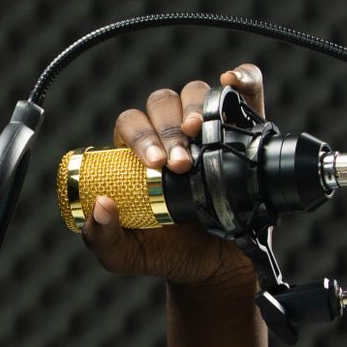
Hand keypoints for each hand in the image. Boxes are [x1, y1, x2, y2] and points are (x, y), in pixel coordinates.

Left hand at [80, 64, 265, 299]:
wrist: (215, 267)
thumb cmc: (166, 252)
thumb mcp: (124, 255)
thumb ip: (101, 238)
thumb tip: (100, 205)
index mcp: (135, 154)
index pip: (130, 123)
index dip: (139, 136)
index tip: (154, 164)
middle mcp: (169, 134)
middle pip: (161, 104)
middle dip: (168, 129)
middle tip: (179, 164)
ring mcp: (207, 129)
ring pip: (195, 93)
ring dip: (195, 108)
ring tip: (200, 135)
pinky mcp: (245, 131)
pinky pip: (244, 93)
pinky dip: (241, 80)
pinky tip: (232, 83)